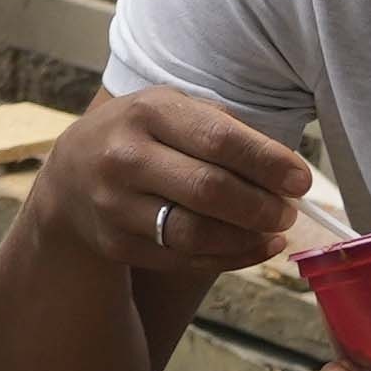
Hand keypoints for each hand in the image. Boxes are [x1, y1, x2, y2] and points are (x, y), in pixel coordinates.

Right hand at [20, 88, 308, 291]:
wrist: (69, 178)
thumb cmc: (140, 137)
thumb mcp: (171, 111)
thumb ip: (223, 131)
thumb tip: (284, 171)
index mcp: (147, 112)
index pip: (219, 139)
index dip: (267, 162)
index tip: (301, 180)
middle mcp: (125, 157)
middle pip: (209, 190)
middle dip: (261, 205)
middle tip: (288, 210)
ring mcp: (116, 205)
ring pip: (195, 233)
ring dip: (247, 237)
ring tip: (274, 230)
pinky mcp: (117, 244)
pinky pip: (184, 259)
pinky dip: (229, 257)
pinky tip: (254, 247)